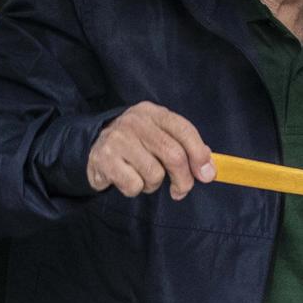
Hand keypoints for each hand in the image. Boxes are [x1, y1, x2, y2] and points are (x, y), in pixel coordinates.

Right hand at [87, 103, 214, 199]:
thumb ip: (183, 147)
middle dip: (184, 179)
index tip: (207, 174)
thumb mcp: (158, 137)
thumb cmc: (135, 146)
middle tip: (181, 190)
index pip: (184, 129)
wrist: (94, 149)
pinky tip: (127, 178)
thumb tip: (208, 168)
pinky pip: (134, 185)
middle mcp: (135, 121)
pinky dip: (135, 189)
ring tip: (143, 176)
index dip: (199, 154)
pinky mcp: (104, 159)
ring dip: (153, 184)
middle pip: (173, 154)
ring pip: (154, 173)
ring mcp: (118, 139)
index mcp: (152, 112)